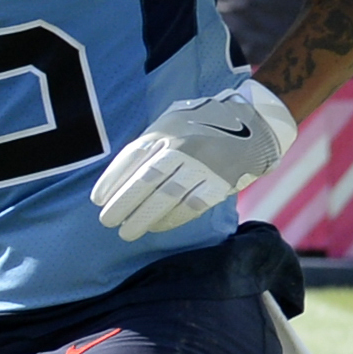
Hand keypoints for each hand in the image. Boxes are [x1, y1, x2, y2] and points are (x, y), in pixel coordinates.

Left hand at [90, 76, 297, 241]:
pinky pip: (192, 205)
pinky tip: (157, 227)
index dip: (112, 180)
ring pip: (167, 196)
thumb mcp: (173, 121)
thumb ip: (152, 143)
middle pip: (146, 179)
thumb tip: (122, 175)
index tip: (97, 200)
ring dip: (144, 216)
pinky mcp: (222, 182)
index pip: (132, 157)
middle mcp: (183, 146)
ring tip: (127, 231)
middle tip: (107, 221)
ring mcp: (203, 164)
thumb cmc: (204, 124)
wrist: (255, 123)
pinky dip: (172, 218)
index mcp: (166, 129)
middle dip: (123, 203)